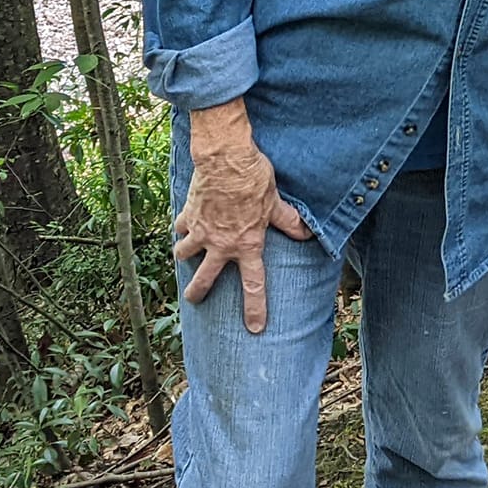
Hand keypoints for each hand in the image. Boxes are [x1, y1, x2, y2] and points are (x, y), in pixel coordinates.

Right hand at [175, 103, 312, 333]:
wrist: (225, 159)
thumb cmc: (254, 180)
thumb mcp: (276, 202)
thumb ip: (289, 221)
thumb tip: (307, 233)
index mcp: (246, 245)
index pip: (254, 284)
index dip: (255, 308)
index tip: (254, 328)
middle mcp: (221, 245)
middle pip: (205, 278)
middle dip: (198, 292)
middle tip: (193, 298)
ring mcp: (201, 232)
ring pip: (184, 254)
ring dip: (184, 256)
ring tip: (184, 255)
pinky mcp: (188, 215)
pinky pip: (180, 227)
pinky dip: (181, 227)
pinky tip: (183, 225)